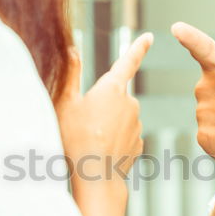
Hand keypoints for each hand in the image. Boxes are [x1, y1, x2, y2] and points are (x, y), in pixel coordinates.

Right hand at [54, 33, 150, 181]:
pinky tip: (101, 152)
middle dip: (101, 106)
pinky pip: (124, 136)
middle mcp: (130, 103)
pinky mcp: (139, 143)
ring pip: (120, 117)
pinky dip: (114, 141)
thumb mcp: (65, 104)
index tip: (149, 37)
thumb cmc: (75, 139)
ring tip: (90, 140)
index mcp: (112, 88)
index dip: (138, 47)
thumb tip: (73, 50)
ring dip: (107, 124)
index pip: (128, 61)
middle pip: (115, 96)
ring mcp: (136, 124)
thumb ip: (71, 75)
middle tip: (82, 123)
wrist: (96, 178)